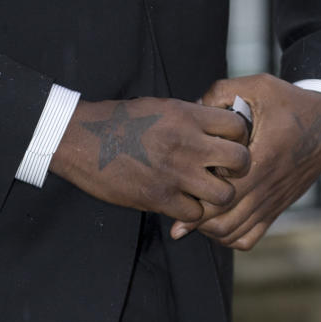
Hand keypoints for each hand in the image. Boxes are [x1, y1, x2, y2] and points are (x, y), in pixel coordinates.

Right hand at [50, 96, 250, 225]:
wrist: (80, 140)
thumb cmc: (117, 120)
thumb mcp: (158, 107)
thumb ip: (189, 118)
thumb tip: (214, 128)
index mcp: (186, 115)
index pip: (237, 126)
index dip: (239, 137)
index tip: (229, 143)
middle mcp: (186, 143)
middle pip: (240, 161)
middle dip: (238, 169)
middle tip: (224, 172)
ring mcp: (175, 173)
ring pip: (223, 194)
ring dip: (217, 195)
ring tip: (203, 191)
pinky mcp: (159, 198)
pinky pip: (195, 214)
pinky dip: (191, 212)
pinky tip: (180, 202)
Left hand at [169, 74, 320, 249]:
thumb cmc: (292, 104)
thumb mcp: (259, 86)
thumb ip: (222, 92)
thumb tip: (193, 105)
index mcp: (262, 158)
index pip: (223, 191)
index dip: (196, 194)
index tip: (177, 187)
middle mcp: (267, 186)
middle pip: (223, 219)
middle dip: (195, 217)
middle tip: (177, 201)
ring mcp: (272, 201)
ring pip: (233, 233)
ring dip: (208, 228)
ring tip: (192, 211)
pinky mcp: (276, 208)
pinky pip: (249, 238)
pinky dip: (228, 236)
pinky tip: (216, 219)